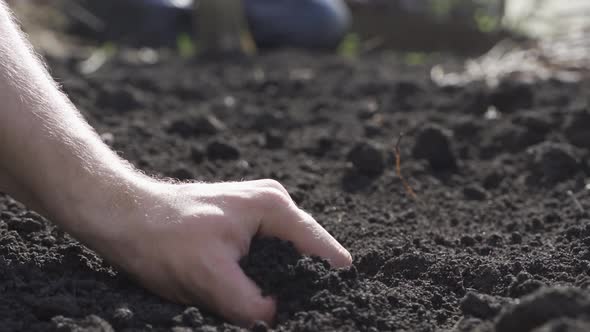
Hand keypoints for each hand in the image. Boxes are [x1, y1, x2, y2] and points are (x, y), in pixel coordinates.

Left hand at [86, 179, 351, 325]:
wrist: (125, 216)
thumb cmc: (164, 237)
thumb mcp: (209, 278)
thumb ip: (250, 305)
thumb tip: (276, 320)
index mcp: (274, 207)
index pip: (320, 247)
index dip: (331, 279)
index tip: (345, 302)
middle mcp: (273, 203)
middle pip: (307, 252)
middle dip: (310, 282)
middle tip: (313, 312)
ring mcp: (258, 211)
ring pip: (287, 256)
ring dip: (287, 281)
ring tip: (292, 308)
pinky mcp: (243, 223)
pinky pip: (269, 255)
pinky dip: (269, 275)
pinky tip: (264, 295)